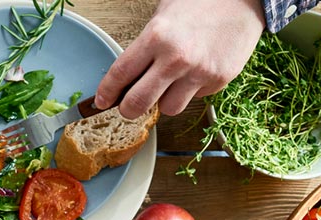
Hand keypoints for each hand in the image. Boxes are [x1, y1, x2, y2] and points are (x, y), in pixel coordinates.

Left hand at [95, 0, 263, 117]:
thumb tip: (126, 75)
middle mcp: (176, 58)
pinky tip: (194, 72)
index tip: (102, 100)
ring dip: (163, 101)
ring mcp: (199, 72)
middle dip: (127, 109)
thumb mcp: (163, 15)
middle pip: (137, 104)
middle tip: (128, 105)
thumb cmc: (203, 2)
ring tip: (169, 84)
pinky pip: (194, 99)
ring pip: (167, 108)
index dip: (106, 92)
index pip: (120, 74)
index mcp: (156, 36)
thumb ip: (144, 45)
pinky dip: (190, 91)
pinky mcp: (219, 80)